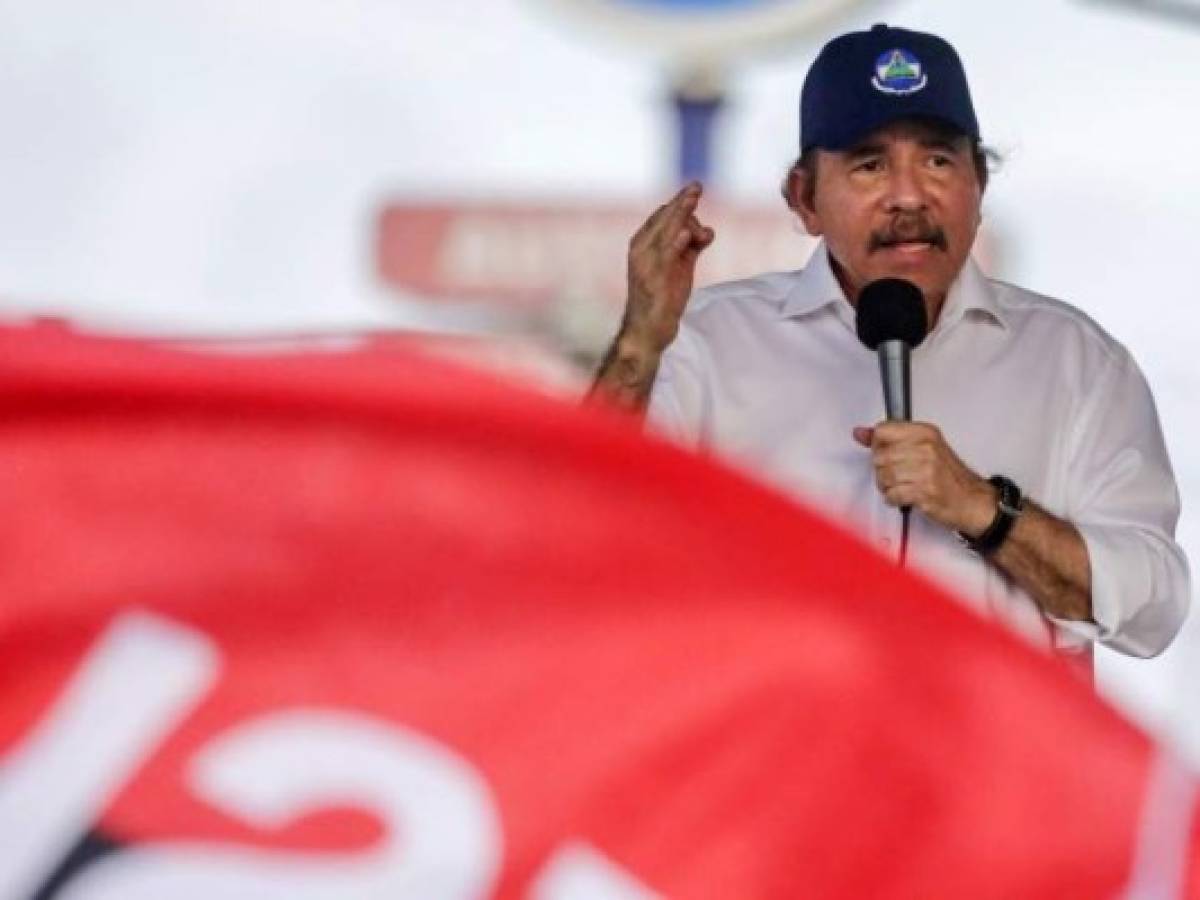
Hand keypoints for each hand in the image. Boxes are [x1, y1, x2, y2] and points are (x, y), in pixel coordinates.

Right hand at [621, 182, 714, 353]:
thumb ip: (690, 246)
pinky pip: (666, 257)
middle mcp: (641, 249)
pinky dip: (676, 243)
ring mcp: (646, 263)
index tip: (695, 192)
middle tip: (697, 185)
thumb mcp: (679, 267)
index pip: (662, 216)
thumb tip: (707, 230)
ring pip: (665, 231)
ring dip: (681, 212)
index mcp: (643, 244)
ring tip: (693, 196)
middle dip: (682, 201)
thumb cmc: (662, 297)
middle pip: (664, 218)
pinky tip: (687, 234)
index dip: (680, 204)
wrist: (647, 330)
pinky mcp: (654, 279)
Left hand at [852, 422, 995, 534]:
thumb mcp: (922, 447)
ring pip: (883, 476)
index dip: (878, 446)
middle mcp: (926, 448)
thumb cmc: (948, 476)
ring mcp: (926, 470)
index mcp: (925, 432)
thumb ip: (889, 438)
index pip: (882, 431)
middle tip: (897, 475)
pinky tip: (904, 496)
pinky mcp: (924, 491)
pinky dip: (893, 499)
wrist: (972, 500)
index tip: (888, 453)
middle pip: (879, 456)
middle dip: (882, 470)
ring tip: (901, 486)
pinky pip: (892, 494)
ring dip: (887, 486)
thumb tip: (860, 432)